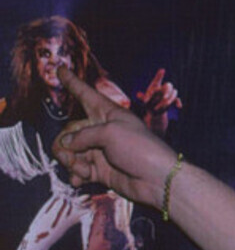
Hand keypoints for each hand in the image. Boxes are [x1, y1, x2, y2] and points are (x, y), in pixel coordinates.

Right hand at [53, 65, 177, 209]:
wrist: (158, 180)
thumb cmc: (141, 150)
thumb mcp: (111, 133)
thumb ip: (83, 135)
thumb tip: (65, 145)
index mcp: (108, 113)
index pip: (85, 94)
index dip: (72, 83)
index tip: (61, 69)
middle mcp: (103, 130)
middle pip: (70, 131)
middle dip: (65, 143)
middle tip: (69, 154)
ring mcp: (101, 151)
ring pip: (71, 151)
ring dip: (70, 161)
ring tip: (80, 170)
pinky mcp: (101, 170)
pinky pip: (79, 169)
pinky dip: (76, 174)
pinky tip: (79, 179)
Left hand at [137, 68, 181, 114]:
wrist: (154, 111)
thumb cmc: (148, 104)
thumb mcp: (144, 101)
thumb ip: (142, 97)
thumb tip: (138, 94)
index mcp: (155, 86)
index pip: (157, 80)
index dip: (159, 75)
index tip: (162, 70)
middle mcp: (163, 88)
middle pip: (169, 85)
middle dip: (167, 90)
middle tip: (164, 97)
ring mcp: (168, 94)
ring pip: (174, 93)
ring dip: (169, 99)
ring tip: (164, 106)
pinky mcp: (172, 100)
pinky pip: (177, 99)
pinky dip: (178, 102)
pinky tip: (178, 107)